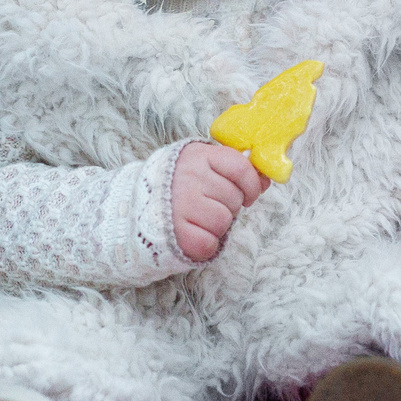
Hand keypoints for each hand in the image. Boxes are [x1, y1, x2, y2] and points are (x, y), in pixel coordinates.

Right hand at [174, 140, 268, 261]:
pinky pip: (209, 243)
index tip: (248, 195)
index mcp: (197, 156)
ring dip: (217, 225)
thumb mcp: (202, 166)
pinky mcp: (176, 232)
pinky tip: (193, 234)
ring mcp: (180, 204)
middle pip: (234, 198)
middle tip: (209, 205)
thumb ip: (234, 170)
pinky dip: (206, 244)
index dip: (252, 185)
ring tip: (199, 219)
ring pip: (224, 220)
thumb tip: (266, 179)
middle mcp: (188, 177)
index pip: (241, 168)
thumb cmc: (176, 186)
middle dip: (228, 206)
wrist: (134, 207)